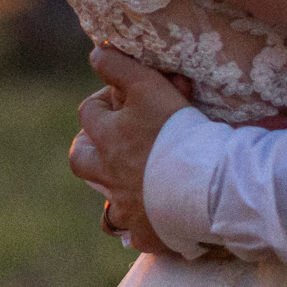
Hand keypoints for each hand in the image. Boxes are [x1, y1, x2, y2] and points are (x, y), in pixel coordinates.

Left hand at [70, 47, 193, 252]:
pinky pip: (133, 234)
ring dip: (113, 194)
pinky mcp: (145, 233)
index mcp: (110, 137)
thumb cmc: (180, 132)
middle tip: (111, 145)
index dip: (104, 101)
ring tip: (130, 186)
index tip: (123, 98)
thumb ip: (120, 67)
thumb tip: (96, 52)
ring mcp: (125, 206)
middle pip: (80, 159)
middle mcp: (110, 173)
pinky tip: (151, 220)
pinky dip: (139, 226)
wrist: (206, 186)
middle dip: (89, 150)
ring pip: (104, 204)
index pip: (89, 111)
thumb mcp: (150, 87)